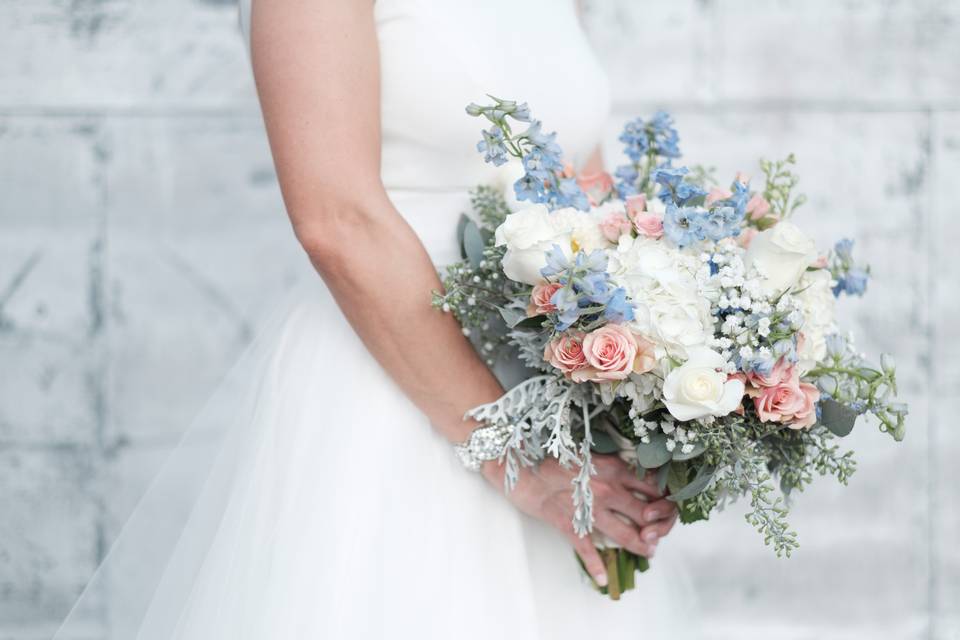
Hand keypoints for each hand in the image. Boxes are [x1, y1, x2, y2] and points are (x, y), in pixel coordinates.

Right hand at [482, 455, 677, 586]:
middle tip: (660, 532)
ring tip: (649, 551)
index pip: (653, 487)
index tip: (667, 505)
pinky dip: (596, 567)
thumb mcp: (589, 452)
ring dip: (642, 546)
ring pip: (626, 534)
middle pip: (647, 513)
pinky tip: (603, 579)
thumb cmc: (551, 453)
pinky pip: (587, 550)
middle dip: (660, 526)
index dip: (665, 499)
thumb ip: (610, 465)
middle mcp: (607, 490)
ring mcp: (590, 510)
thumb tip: (632, 476)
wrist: (517, 462)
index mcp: (614, 468)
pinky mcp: (570, 525)